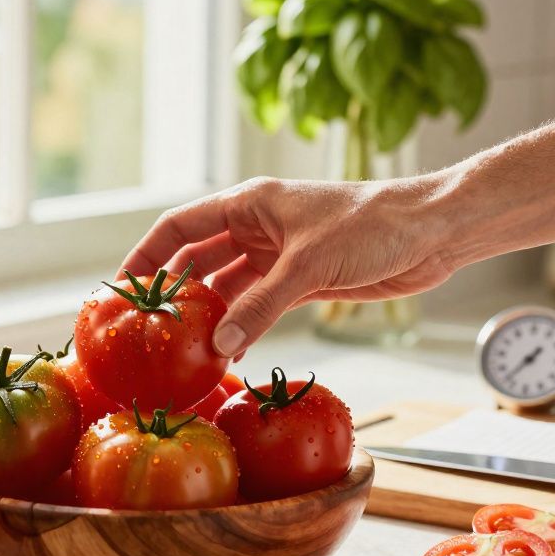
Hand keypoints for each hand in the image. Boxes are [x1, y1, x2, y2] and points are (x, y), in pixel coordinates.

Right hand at [120, 175, 458, 357]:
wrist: (433, 232)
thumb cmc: (373, 226)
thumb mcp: (308, 265)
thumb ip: (261, 307)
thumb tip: (220, 346)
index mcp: (250, 202)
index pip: (179, 227)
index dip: (146, 255)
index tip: (121, 287)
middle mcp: (258, 226)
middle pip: (198, 259)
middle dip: (174, 291)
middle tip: (147, 328)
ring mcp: (279, 256)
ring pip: (228, 287)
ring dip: (210, 315)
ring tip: (184, 348)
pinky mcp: (302, 282)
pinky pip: (258, 307)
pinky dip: (242, 327)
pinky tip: (229, 353)